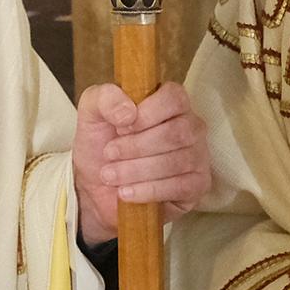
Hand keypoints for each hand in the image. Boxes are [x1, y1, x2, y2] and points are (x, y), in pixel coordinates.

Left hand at [72, 82, 211, 244]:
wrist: (96, 189)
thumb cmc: (101, 146)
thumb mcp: (92, 114)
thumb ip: (104, 98)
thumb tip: (128, 111)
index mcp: (170, 103)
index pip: (174, 97)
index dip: (147, 113)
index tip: (121, 127)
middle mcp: (191, 126)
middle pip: (177, 132)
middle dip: (136, 146)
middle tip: (109, 154)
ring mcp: (198, 156)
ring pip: (177, 161)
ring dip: (136, 170)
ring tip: (110, 175)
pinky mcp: (197, 185)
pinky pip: (180, 187)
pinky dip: (148, 190)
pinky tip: (127, 193)